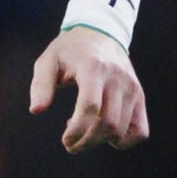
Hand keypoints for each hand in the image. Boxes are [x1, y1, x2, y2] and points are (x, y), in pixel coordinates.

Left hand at [28, 28, 149, 154]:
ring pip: (121, 130)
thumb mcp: (48, 61)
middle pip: (108, 123)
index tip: (65, 139)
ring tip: (84, 131)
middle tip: (71, 144)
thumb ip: (40, 85)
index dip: (77, 130)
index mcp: (93, 67)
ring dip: (100, 141)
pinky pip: (140, 131)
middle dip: (87, 141)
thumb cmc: (70, 51)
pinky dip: (123, 141)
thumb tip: (36, 110)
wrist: (101, 33)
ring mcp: (132, 87)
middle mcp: (117, 78)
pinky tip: (105, 135)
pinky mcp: (139, 96)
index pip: (90, 106)